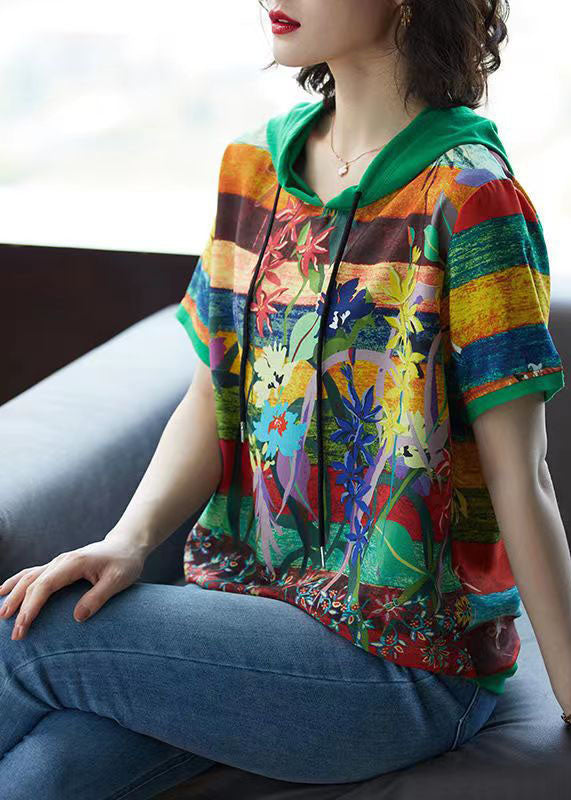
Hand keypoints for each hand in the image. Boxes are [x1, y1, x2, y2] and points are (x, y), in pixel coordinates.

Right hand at [0, 538, 146, 639]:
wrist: (126, 545)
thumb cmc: (124, 563)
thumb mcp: (118, 580)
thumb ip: (98, 597)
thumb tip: (77, 617)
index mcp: (74, 563)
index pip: (45, 586)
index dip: (32, 607)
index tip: (23, 627)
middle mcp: (61, 560)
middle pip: (32, 583)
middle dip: (19, 607)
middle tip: (13, 633)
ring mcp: (58, 562)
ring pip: (28, 577)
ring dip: (13, 594)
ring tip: (1, 614)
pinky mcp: (58, 565)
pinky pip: (32, 573)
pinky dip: (16, 582)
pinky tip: (3, 591)